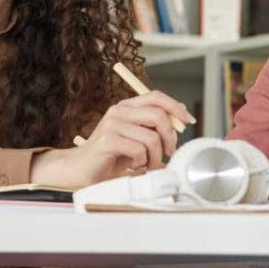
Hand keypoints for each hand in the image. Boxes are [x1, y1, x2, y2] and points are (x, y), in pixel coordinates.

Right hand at [33, 91, 187, 186]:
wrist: (79, 170)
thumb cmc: (110, 157)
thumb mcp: (136, 138)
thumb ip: (153, 127)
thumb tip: (181, 117)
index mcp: (126, 107)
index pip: (156, 96)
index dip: (175, 107)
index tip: (189, 120)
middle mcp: (119, 111)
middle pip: (158, 115)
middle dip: (170, 137)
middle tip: (169, 152)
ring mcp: (112, 124)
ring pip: (151, 137)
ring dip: (155, 156)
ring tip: (148, 165)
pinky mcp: (108, 140)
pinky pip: (139, 150)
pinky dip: (142, 162)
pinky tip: (133, 166)